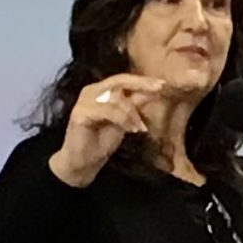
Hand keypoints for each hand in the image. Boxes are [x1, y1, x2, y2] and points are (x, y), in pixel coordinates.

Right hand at [49, 75, 165, 187]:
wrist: (84, 162)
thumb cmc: (102, 141)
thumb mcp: (125, 121)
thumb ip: (135, 106)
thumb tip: (154, 92)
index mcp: (100, 90)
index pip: (124, 80)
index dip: (143, 81)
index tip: (163, 84)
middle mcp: (91, 90)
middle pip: (119, 81)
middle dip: (142, 84)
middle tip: (159, 89)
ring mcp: (84, 100)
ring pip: (116, 98)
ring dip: (132, 113)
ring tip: (139, 129)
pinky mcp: (80, 113)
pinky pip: (108, 111)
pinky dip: (123, 120)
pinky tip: (131, 130)